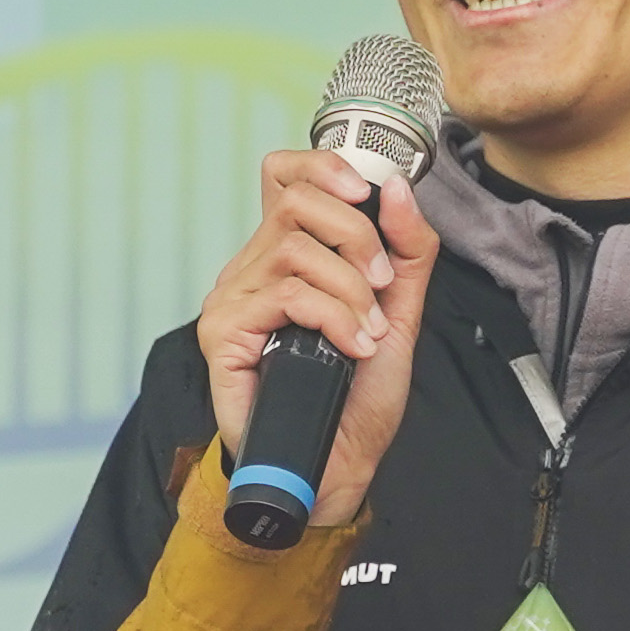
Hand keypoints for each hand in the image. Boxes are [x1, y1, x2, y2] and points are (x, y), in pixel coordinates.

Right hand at [189, 149, 445, 538]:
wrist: (339, 463)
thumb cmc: (358, 394)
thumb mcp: (399, 311)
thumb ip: (407, 250)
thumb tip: (399, 190)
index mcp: (286, 255)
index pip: (284, 175)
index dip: (323, 166)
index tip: (367, 191)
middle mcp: (252, 269)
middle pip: (296, 200)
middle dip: (357, 235)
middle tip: (384, 285)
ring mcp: (232, 300)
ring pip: (296, 249)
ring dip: (351, 289)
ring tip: (370, 333)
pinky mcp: (223, 334)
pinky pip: (286, 295)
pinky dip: (335, 316)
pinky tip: (352, 347)